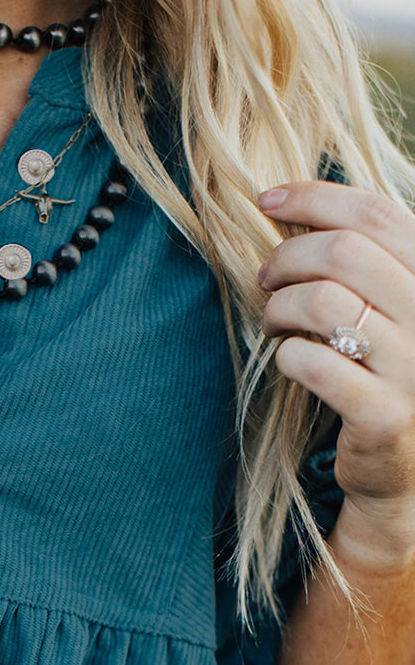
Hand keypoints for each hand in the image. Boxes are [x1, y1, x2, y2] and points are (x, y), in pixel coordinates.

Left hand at [257, 179, 414, 569]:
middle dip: (287, 257)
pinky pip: (313, 363)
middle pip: (343, 252)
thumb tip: (292, 209)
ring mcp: (412, 366)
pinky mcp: (383, 413)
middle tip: (265, 279)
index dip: (314, 198)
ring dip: (280, 308)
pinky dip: (288, 355)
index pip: (376, 214)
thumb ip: (359, 262)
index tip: (267, 200)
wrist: (402, 467)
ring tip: (274, 324)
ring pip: (323, 302)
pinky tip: (289, 361)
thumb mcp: (385, 307)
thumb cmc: (382, 372)